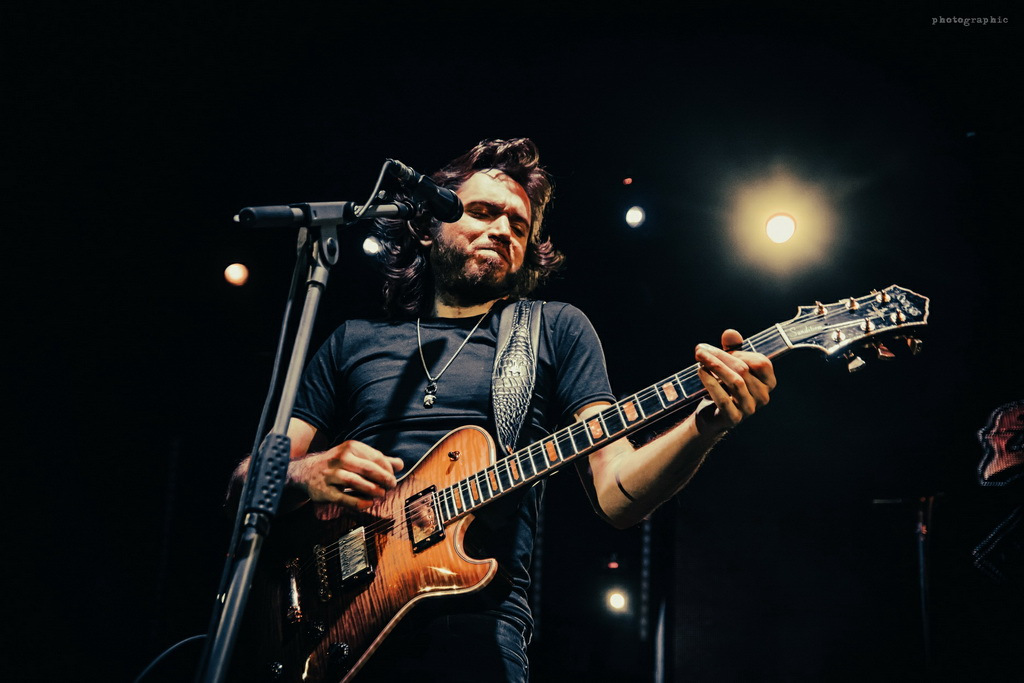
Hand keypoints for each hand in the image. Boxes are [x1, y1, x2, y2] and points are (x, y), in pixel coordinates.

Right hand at [288, 440, 403, 508]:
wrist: (306, 472)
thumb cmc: (338, 464)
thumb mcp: (356, 456)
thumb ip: (378, 460)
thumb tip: (400, 464)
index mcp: (350, 447)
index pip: (375, 457)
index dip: (388, 469)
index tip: (392, 477)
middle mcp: (340, 458)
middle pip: (368, 469)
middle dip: (384, 479)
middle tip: (392, 486)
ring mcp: (331, 475)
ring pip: (356, 482)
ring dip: (373, 490)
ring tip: (382, 494)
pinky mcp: (325, 491)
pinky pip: (344, 498)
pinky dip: (359, 502)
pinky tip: (369, 503)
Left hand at [694, 329, 775, 435]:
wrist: (712, 415)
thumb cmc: (725, 386)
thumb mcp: (730, 365)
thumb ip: (733, 348)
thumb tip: (730, 333)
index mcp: (768, 382)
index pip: (761, 362)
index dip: (740, 353)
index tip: (720, 350)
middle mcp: (763, 397)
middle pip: (743, 370)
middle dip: (720, 356)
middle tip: (700, 350)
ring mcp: (750, 409)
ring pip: (735, 382)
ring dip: (715, 367)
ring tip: (699, 358)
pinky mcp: (734, 418)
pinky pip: (723, 399)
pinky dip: (711, 383)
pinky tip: (700, 372)